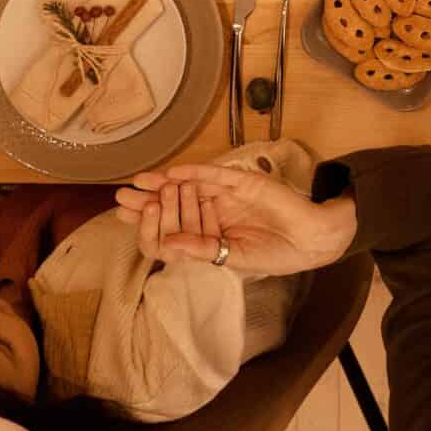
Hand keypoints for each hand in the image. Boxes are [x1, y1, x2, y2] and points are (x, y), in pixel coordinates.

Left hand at [113, 164, 352, 275]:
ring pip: (191, 185)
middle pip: (176, 202)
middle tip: (121, 196)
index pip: (174, 224)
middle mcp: (215, 211)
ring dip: (165, 183)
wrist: (310, 238)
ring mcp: (228, 194)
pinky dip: (196, 172)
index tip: (125, 217)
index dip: (150, 220)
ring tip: (139, 181)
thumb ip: (202, 250)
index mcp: (211, 232)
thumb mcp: (235, 258)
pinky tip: (175, 173)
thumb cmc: (276, 252)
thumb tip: (166, 247)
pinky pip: (216, 175)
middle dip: (148, 200)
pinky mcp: (243, 181)